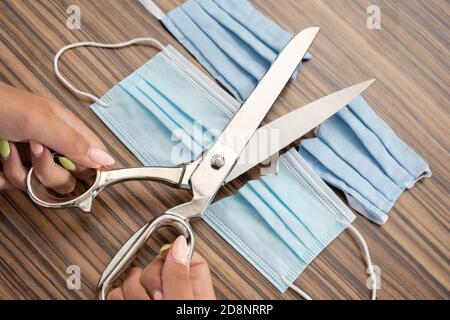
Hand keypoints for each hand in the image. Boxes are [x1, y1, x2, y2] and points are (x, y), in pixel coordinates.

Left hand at [0, 82, 114, 192]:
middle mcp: (50, 145)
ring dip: (18, 171)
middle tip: (35, 153)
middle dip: (48, 172)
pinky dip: (3, 176)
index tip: (81, 174)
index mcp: (65, 129)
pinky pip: (15, 187)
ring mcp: (29, 158)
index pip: (93, 156)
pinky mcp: (10, 168)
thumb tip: (105, 159)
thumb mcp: (40, 122)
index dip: (91, 169)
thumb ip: (73, 142)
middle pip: (68, 178)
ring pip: (39, 185)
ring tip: (6, 149)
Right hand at [107, 236, 215, 299]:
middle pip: (153, 263)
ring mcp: (150, 298)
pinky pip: (116, 292)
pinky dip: (118, 297)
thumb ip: (180, 277)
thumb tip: (180, 243)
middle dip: (149, 279)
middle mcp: (172, 293)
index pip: (185, 254)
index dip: (171, 256)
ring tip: (144, 303)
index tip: (165, 268)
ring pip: (131, 278)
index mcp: (196, 291)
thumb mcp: (183, 305)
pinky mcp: (130, 303)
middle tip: (156, 296)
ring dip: (132, 291)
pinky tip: (129, 305)